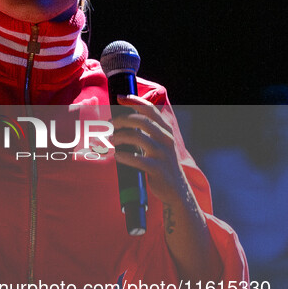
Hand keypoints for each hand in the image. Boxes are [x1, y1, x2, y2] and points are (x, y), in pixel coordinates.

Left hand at [114, 94, 221, 285]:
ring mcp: (163, 154)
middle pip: (142, 121)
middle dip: (123, 120)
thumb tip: (122, 123)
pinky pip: (138, 160)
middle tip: (111, 124)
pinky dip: (125, 156)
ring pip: (139, 138)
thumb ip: (146, 134)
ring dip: (121, 136)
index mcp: (166, 131)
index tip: (120, 97)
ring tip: (112, 139)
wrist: (176, 191)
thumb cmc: (162, 165)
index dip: (135, 101)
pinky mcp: (158, 169)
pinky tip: (117, 156)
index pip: (151, 110)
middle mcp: (166, 139)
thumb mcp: (159, 146)